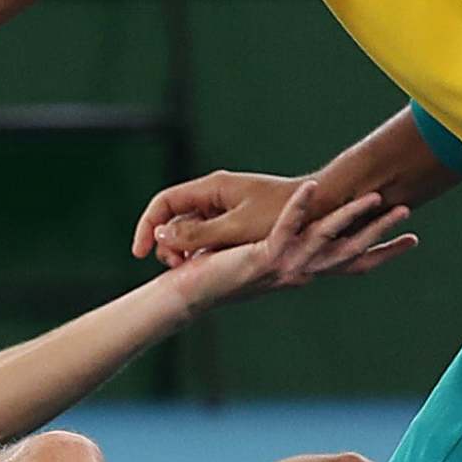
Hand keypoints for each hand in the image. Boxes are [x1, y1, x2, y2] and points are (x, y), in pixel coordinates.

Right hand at [132, 169, 301, 268]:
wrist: (322, 207)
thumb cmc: (282, 216)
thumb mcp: (237, 230)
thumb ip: (197, 234)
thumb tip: (160, 237)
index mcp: (211, 188)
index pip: (163, 203)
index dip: (147, 227)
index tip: (139, 253)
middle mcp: (215, 195)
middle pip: (175, 219)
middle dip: (168, 245)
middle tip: (172, 269)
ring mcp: (226, 208)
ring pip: (193, 231)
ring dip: (186, 252)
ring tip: (192, 273)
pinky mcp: (238, 221)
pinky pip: (210, 236)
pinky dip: (204, 252)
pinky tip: (208, 268)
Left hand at [167, 181, 416, 312]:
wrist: (190, 296)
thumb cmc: (223, 279)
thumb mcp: (265, 265)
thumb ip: (287, 260)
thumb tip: (306, 261)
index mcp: (305, 273)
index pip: (353, 265)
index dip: (384, 254)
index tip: (413, 240)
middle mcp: (300, 272)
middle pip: (350, 251)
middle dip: (380, 232)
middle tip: (407, 212)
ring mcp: (284, 266)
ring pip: (324, 237)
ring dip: (350, 216)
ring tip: (372, 197)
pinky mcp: (263, 258)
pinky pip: (285, 228)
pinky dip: (298, 207)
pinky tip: (310, 188)